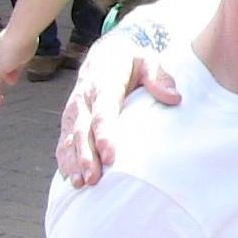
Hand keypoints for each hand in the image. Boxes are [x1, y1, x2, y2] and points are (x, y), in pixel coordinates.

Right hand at [54, 38, 180, 186]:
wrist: (105, 54)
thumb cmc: (131, 61)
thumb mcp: (148, 60)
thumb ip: (159, 77)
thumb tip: (174, 98)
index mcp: (103, 83)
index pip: (103, 110)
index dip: (104, 133)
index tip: (110, 155)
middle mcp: (83, 98)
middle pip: (82, 130)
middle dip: (86, 156)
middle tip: (94, 179)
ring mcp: (73, 111)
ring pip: (69, 139)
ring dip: (74, 162)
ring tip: (81, 184)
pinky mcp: (69, 121)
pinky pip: (63, 142)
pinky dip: (66, 161)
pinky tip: (72, 180)